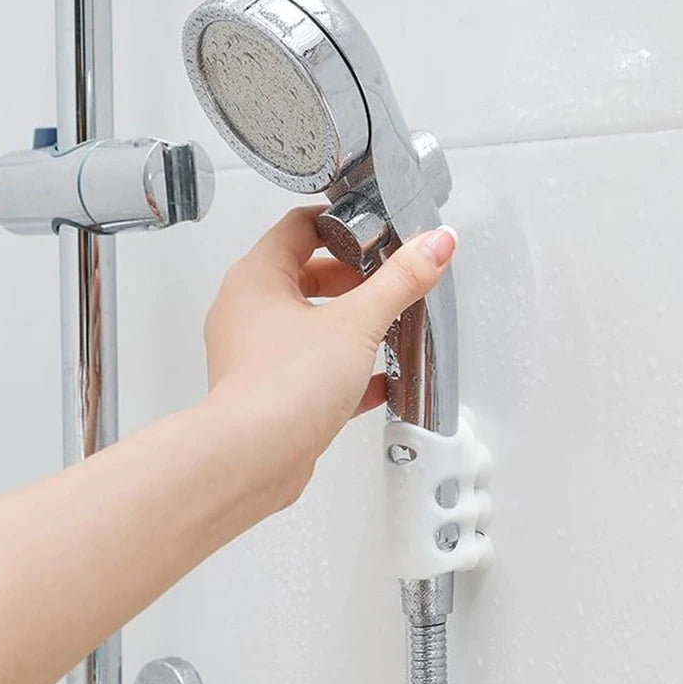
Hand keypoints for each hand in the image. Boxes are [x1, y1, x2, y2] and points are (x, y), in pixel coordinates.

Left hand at [203, 205, 456, 504]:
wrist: (253, 459)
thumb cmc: (285, 384)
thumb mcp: (357, 323)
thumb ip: (399, 281)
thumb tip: (436, 242)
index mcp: (256, 277)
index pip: (299, 227)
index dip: (341, 224)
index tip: (377, 232)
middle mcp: (246, 311)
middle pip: (303, 274)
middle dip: (350, 278)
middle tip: (386, 282)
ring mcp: (254, 352)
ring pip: (307, 324)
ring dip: (347, 324)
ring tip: (387, 327)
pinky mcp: (267, 390)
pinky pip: (309, 367)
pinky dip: (341, 368)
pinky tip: (379, 383)